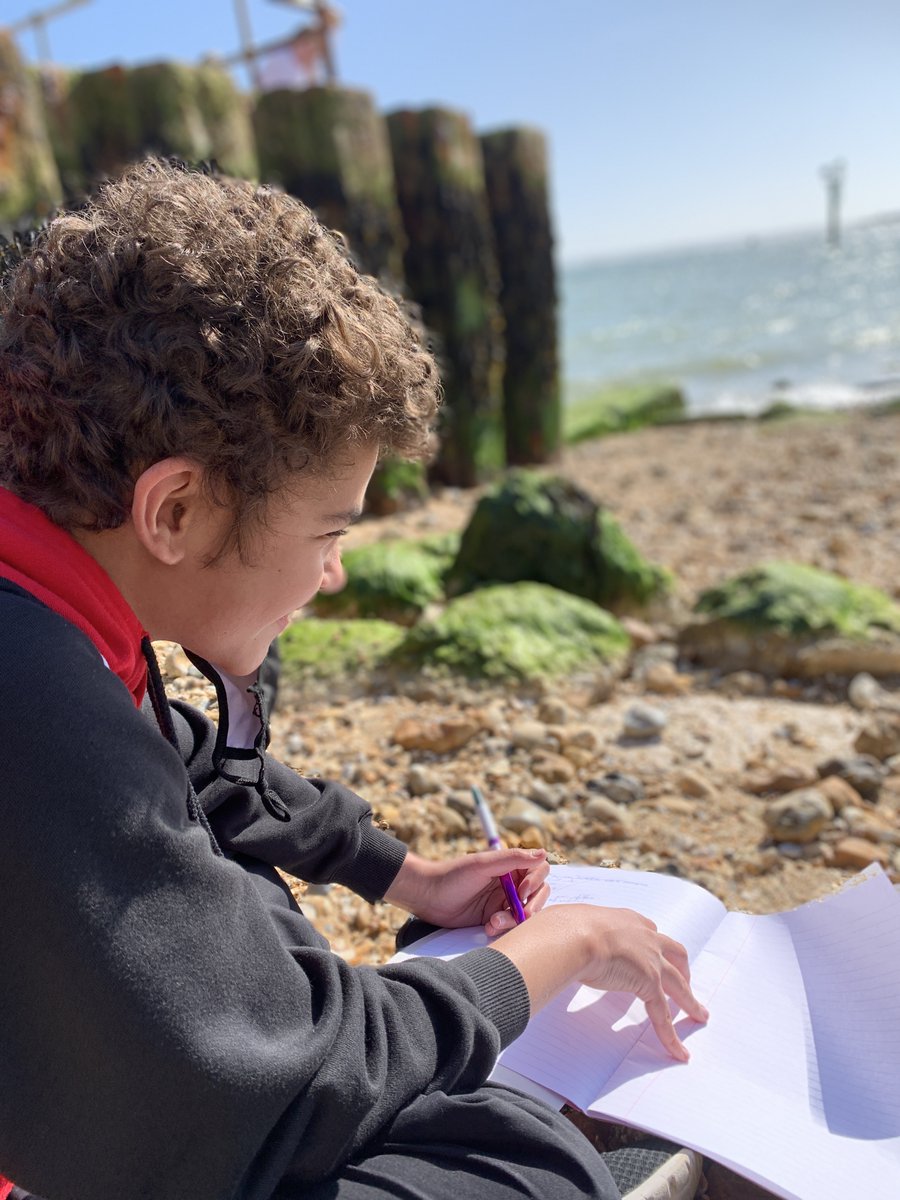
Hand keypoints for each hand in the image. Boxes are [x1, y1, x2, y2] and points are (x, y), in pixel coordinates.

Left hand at [384, 849, 549, 933]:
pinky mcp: (494, 918)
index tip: (521, 892)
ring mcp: (502, 902)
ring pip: (525, 913)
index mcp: (509, 866)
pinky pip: (510, 926)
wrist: (427, 897)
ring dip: (514, 920)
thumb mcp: (482, 865)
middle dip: (532, 905)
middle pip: (538, 894)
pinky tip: (488, 927)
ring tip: (494, 922)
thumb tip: (544, 852)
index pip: (538, 871)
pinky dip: (503, 928)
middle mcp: (510, 883)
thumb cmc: (452, 875)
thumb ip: (513, 859)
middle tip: (522, 914)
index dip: (536, 882)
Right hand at [491, 903, 708, 1061]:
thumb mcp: (571, 925)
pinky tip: (679, 1052)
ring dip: (689, 999)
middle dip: (681, 967)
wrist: (574, 935)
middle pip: (673, 951)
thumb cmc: (564, 927)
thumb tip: (544, 940)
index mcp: (625, 919)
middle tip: (684, 980)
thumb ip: (569, 934)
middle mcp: (644, 935)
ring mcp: (651, 959)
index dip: (652, 945)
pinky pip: (664, 1015)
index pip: (647, 931)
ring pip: (678, 982)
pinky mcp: (650, 984)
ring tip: (698, 1014)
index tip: (653, 952)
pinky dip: (671, 1035)